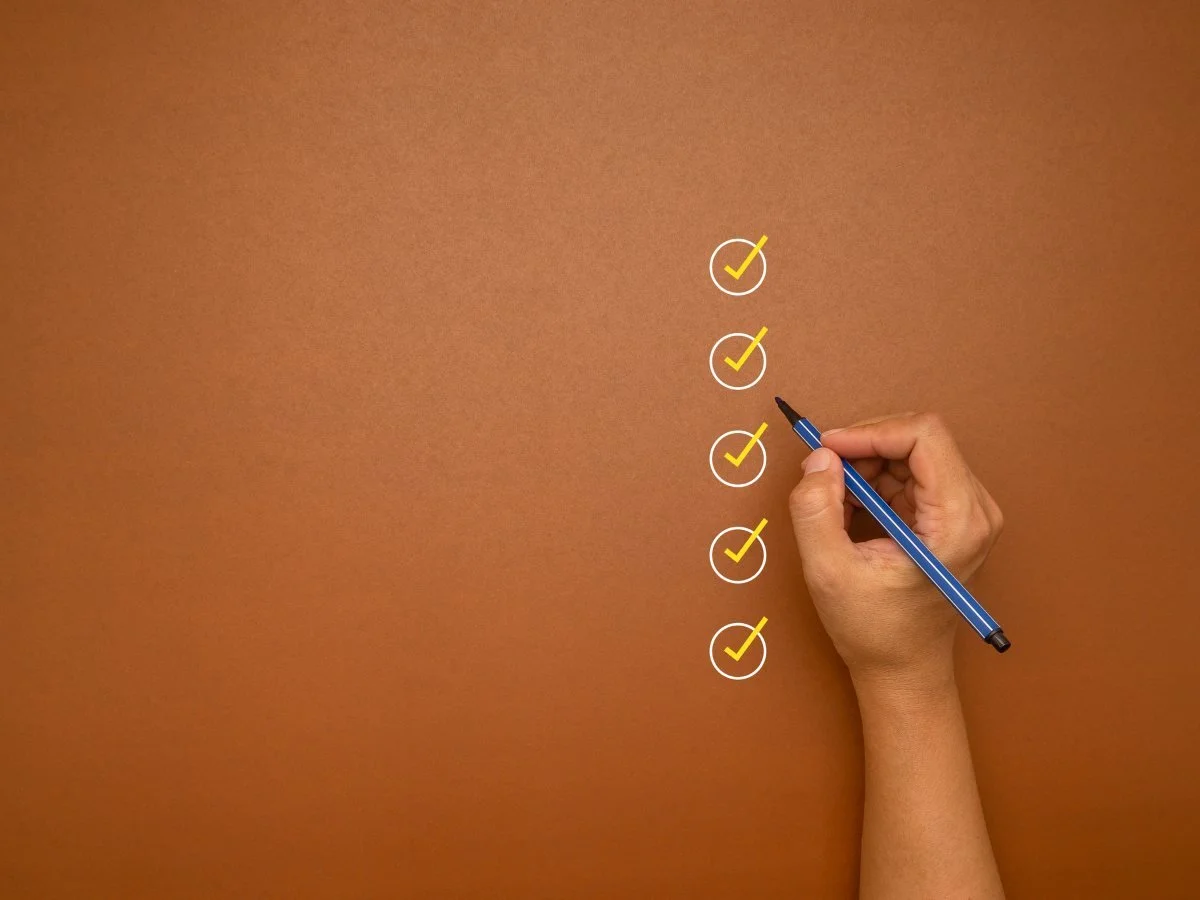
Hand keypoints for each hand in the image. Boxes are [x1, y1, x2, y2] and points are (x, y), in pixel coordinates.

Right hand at [787, 413, 1003, 687]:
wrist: (904, 671)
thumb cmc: (876, 631)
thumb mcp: (829, 571)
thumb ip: (816, 510)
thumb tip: (818, 460)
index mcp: (957, 521)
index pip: (924, 436)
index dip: (870, 432)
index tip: (827, 448)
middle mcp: (974, 509)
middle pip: (919, 440)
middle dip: (864, 448)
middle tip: (823, 473)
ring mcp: (967, 512)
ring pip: (912, 454)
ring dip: (866, 466)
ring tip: (836, 502)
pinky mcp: (952, 517)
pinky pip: (911, 475)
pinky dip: (875, 483)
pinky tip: (851, 511)